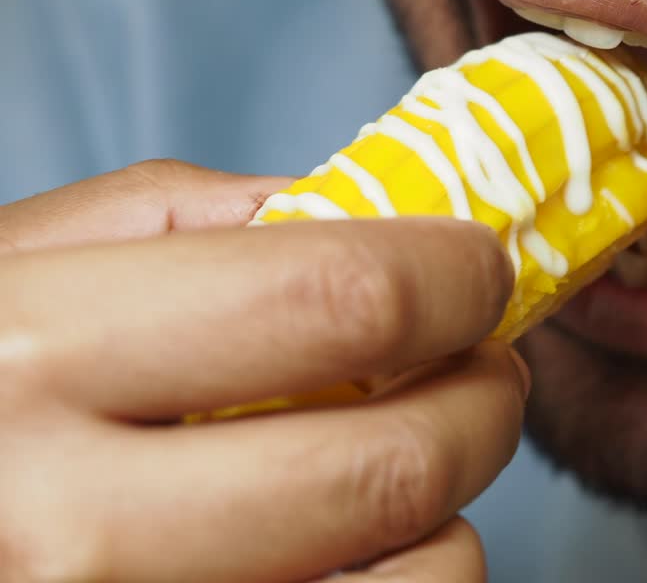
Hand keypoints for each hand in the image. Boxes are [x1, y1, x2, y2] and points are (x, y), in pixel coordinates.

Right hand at [0, 160, 524, 581]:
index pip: (337, 297)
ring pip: (422, 577)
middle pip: (396, 458)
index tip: (477, 270)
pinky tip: (346, 549)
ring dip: (445, 510)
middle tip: (483, 370)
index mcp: (26, 358)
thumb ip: (175, 224)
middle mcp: (69, 526)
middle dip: (483, 398)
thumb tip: (367, 214)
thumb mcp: (3, 276)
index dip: (452, 275)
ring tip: (397, 472)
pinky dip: (402, 580)